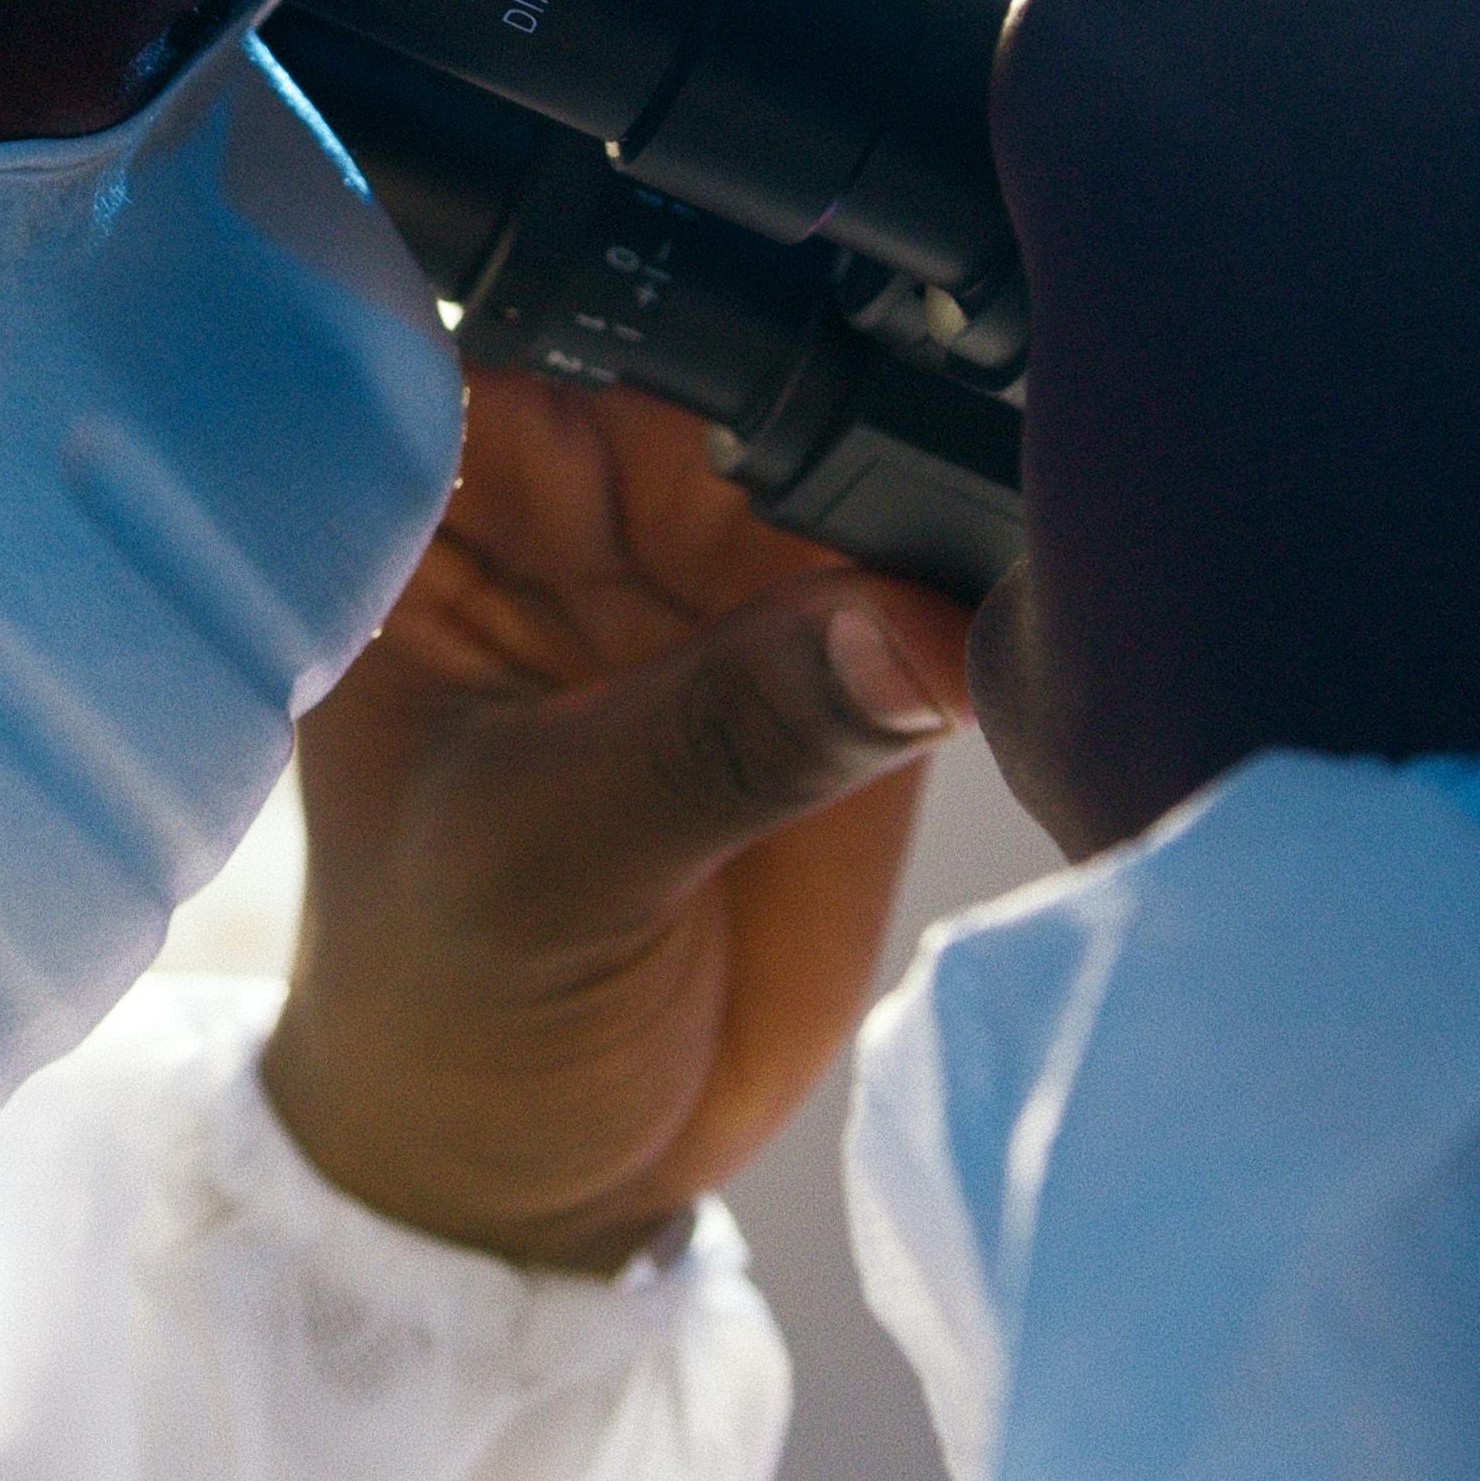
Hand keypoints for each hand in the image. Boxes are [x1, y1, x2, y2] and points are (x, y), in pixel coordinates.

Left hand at [264, 372, 968, 1274]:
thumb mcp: (545, 867)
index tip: (805, 330)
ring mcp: (728, 573)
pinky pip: (947, 581)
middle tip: (940, 440)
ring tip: (991, 546)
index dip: (681, 302)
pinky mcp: (856, 655)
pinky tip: (1034, 608)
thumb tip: (906, 630)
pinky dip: (999, 588)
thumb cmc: (448, 1012)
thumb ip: (718, 736)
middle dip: (847, 386)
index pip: (562, 324)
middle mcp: (588, 504)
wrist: (548, 1178)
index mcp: (445, 504)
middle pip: (743, 365)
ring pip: (864, 456)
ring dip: (941, 485)